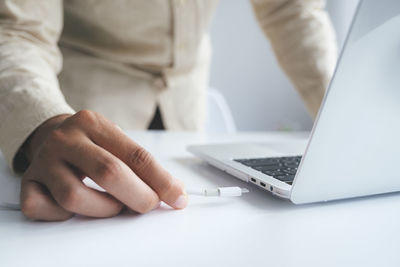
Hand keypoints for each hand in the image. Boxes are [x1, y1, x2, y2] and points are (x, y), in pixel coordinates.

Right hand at [20, 110, 186, 220]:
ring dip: (103, 209)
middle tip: (148, 205)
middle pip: (108, 172)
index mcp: (93, 123)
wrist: (50, 135)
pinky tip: (76, 207)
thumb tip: (173, 193)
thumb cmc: (91, 143)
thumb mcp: (116, 142)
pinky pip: (43, 208)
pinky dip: (64, 215)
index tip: (177, 197)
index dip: (160, 180)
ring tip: (113, 205)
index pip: (135, 155)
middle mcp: (65, 139)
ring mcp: (44, 160)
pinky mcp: (28, 182)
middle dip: (138, 196)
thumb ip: (141, 165)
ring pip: (75, 196)